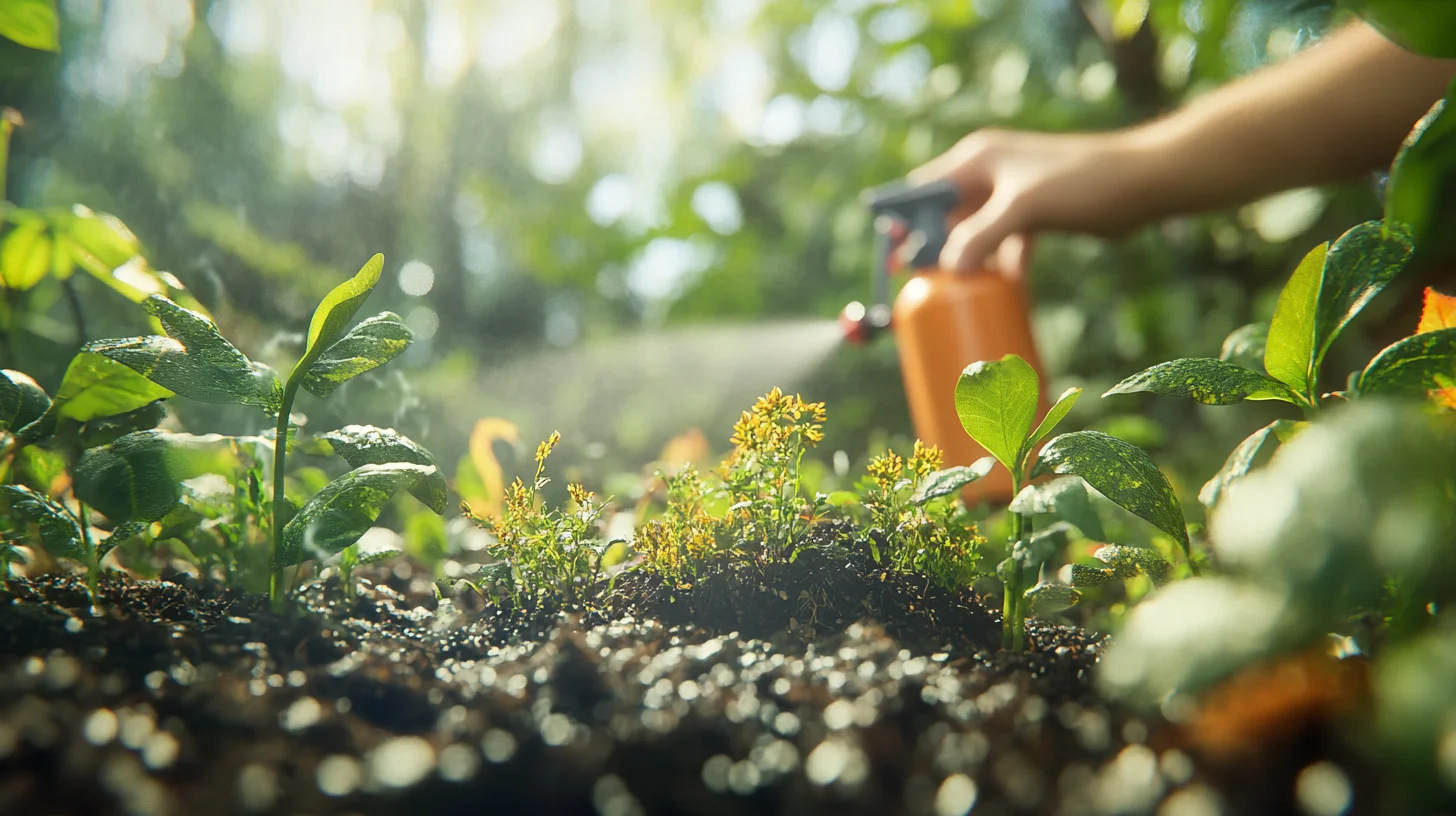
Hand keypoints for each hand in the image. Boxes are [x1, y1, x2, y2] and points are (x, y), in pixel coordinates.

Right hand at [909, 128, 1154, 278]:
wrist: (1143, 181)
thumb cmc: (1083, 182)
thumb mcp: (1024, 208)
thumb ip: (981, 236)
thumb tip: (948, 269)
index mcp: (975, 159)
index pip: (921, 189)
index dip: (902, 221)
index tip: (892, 256)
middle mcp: (988, 173)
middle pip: (943, 215)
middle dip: (932, 249)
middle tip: (919, 283)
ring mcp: (1012, 195)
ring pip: (974, 234)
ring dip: (967, 262)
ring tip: (957, 294)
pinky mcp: (1035, 214)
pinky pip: (1003, 244)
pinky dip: (1000, 266)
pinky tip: (1005, 289)